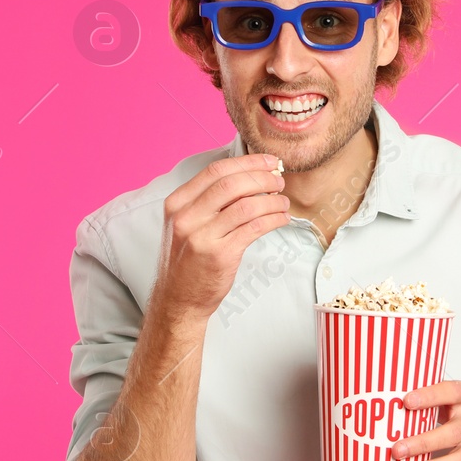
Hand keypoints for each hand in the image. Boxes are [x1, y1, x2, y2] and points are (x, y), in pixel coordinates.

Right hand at [152, 153, 290, 320]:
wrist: (178, 299)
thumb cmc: (188, 260)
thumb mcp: (186, 224)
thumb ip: (207, 201)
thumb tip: (247, 176)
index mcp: (177, 203)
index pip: (215, 171)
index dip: (247, 162)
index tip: (267, 161)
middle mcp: (186, 217)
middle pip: (232, 184)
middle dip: (262, 178)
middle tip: (279, 181)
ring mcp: (202, 236)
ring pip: (247, 205)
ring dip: (272, 201)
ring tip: (283, 203)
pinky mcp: (220, 255)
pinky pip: (255, 228)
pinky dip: (273, 220)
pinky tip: (281, 219)